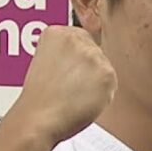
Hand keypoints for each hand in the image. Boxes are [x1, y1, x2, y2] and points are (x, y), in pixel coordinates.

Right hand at [4, 26, 117, 146]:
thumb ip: (65, 52)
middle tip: (71, 85)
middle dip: (88, 69)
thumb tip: (82, 55)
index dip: (78, 58)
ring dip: (96, 81)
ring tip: (74, 93)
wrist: (39, 117)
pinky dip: (103, 95)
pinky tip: (83, 99)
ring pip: (105, 68)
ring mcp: (93, 55)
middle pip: (96, 51)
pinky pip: (112, 84)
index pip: (81, 37)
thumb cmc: (40, 97)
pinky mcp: (107, 73)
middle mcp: (75, 39)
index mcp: (56, 33)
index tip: (72, 69)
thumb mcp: (44, 62)